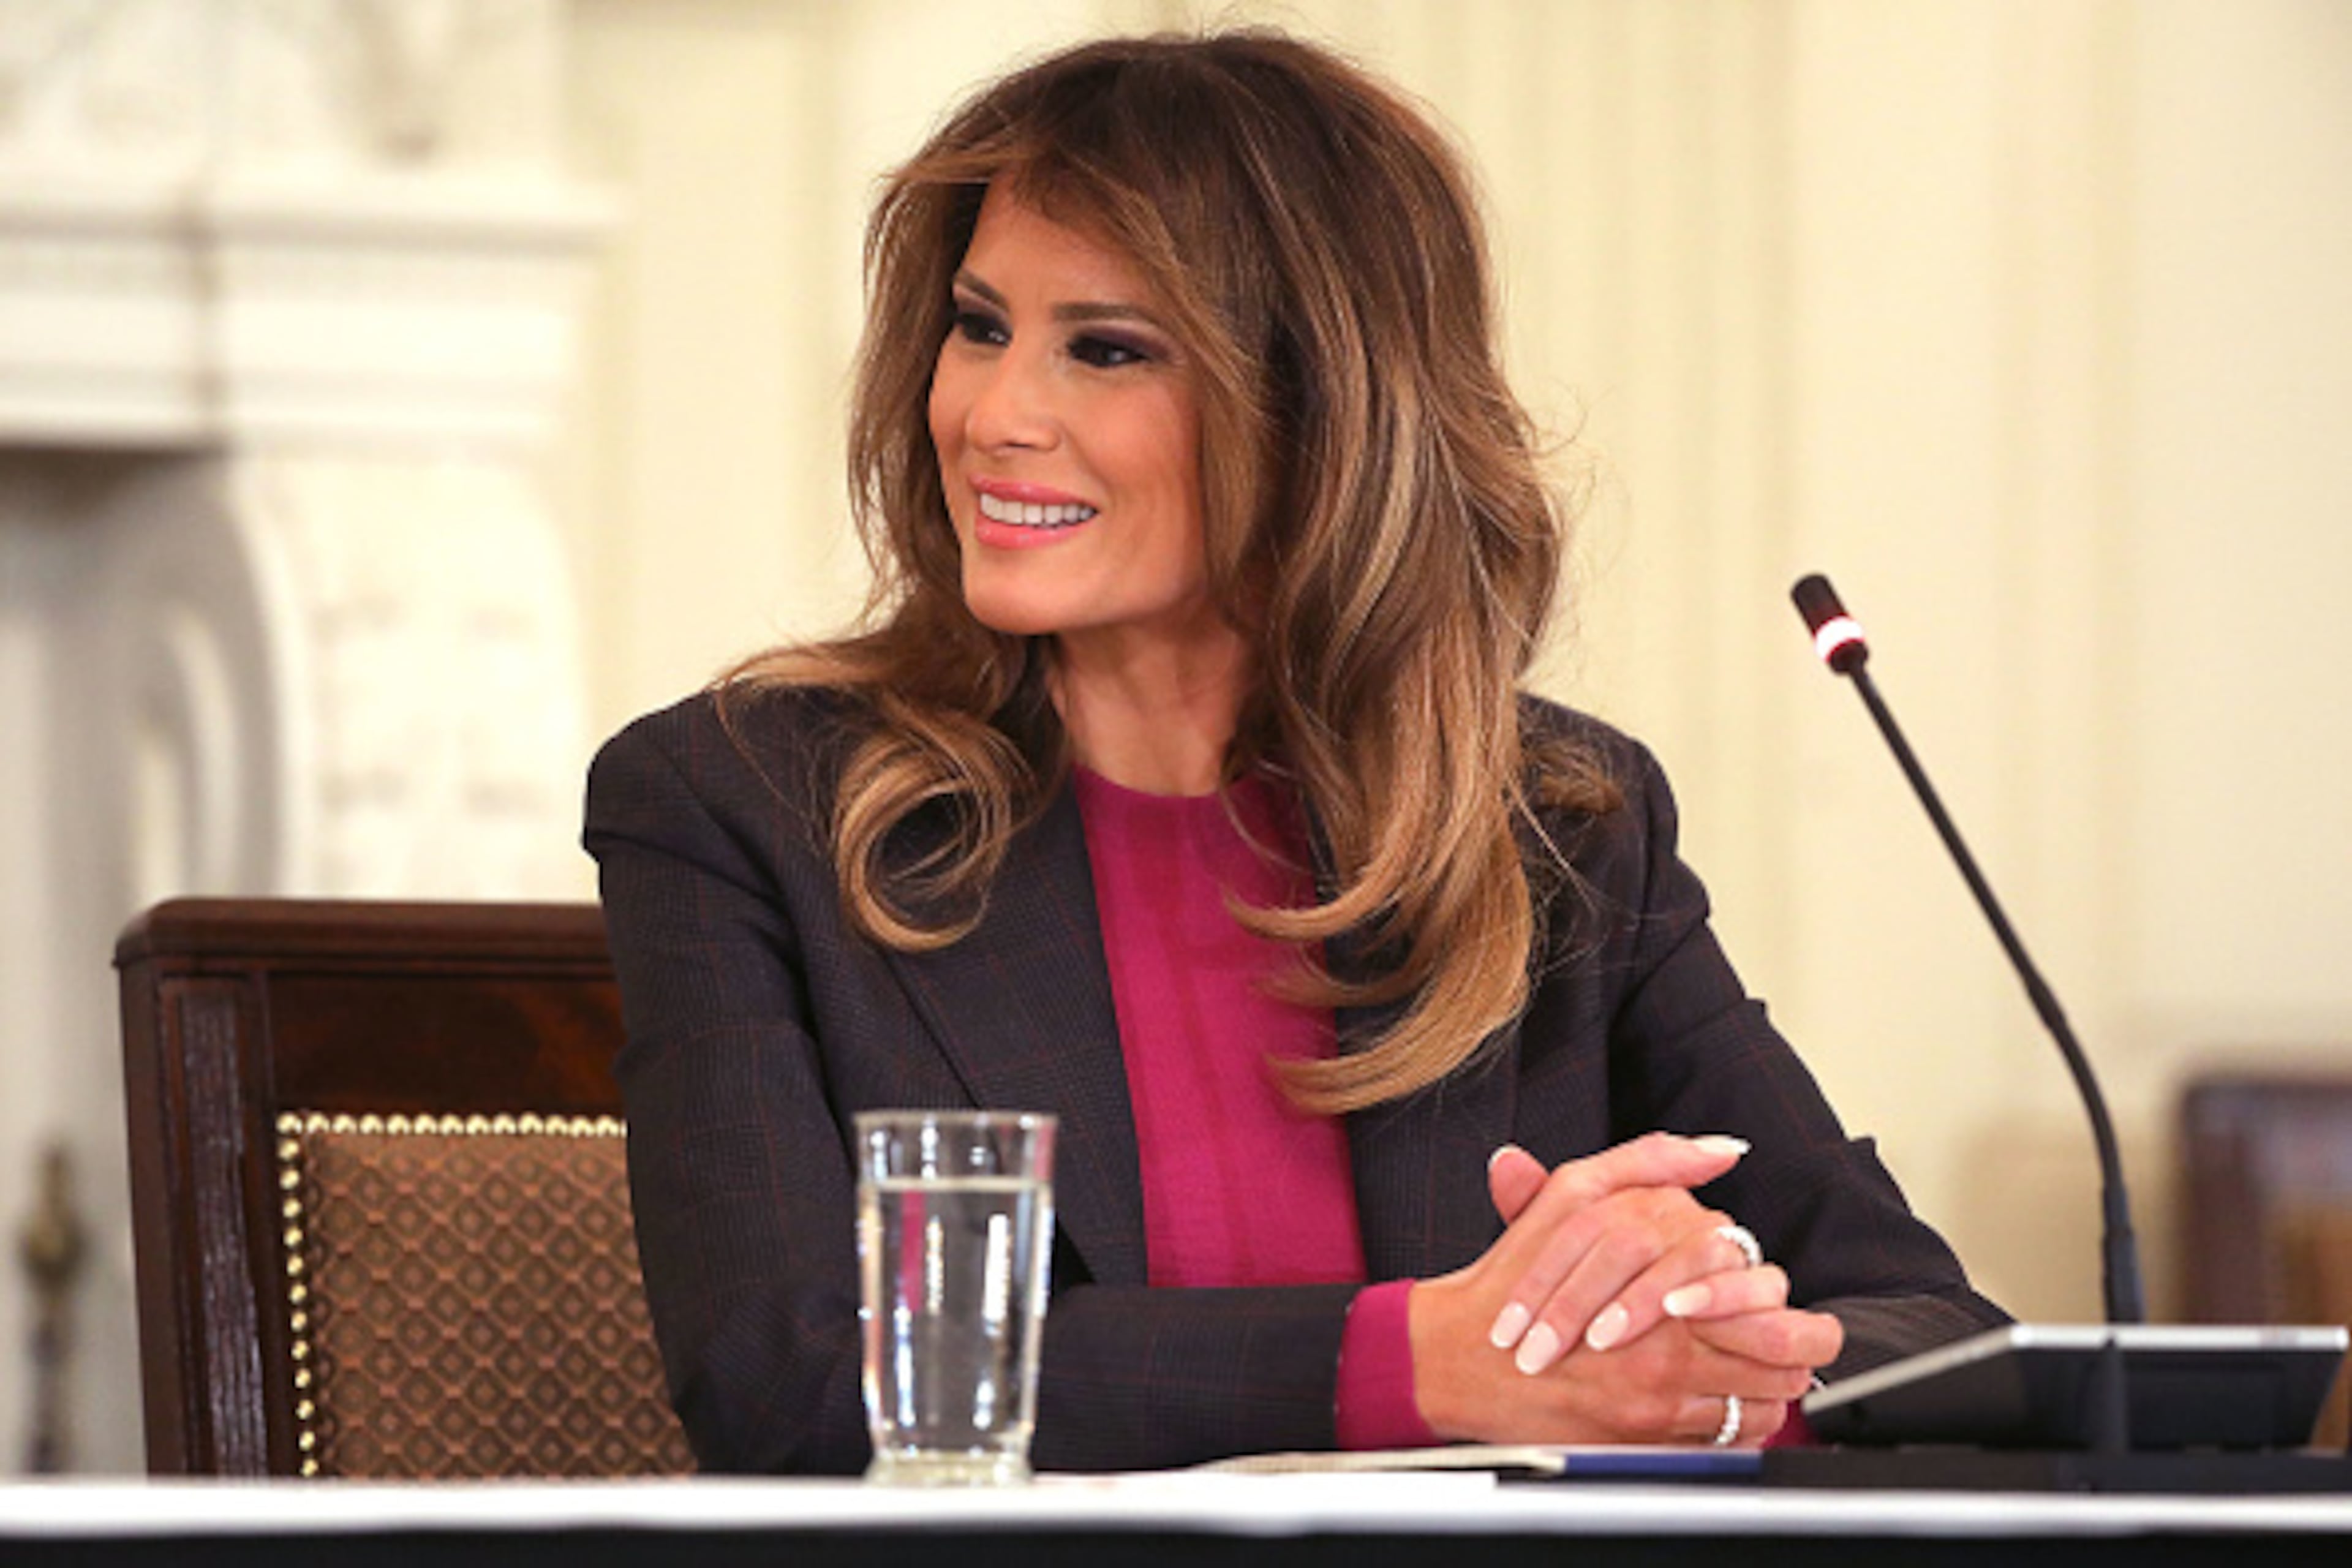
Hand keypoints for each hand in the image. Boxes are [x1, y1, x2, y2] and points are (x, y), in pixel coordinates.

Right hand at [1404, 1134, 1840, 1445]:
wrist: (1459, 1354)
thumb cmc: (1512, 1273)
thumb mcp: (1573, 1192)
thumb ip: (1652, 1161)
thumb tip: (1723, 1150)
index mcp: (1659, 1274)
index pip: (1762, 1287)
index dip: (1783, 1300)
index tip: (1773, 1300)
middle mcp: (1665, 1338)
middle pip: (1779, 1348)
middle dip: (1797, 1347)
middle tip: (1793, 1344)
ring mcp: (1656, 1391)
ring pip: (1757, 1396)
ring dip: (1768, 1386)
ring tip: (1760, 1374)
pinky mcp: (1643, 1433)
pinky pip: (1722, 1436)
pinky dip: (1735, 1423)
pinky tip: (1721, 1404)